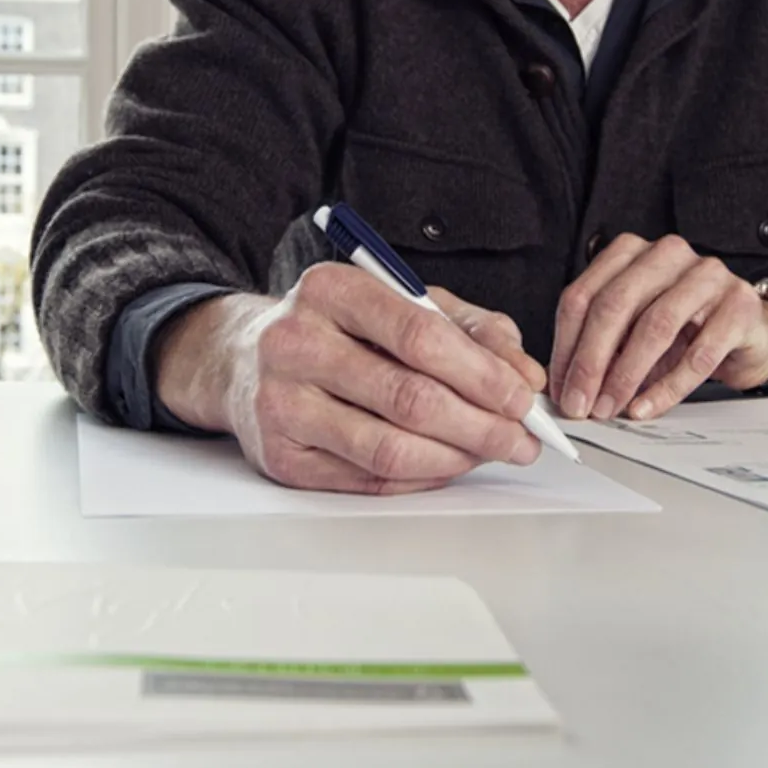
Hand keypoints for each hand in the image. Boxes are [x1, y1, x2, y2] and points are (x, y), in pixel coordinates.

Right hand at [154, 266, 546, 493]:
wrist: (244, 360)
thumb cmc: (336, 330)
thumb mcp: (400, 303)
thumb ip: (469, 329)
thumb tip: (523, 374)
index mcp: (330, 289)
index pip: (419, 334)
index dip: (482, 373)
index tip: (522, 397)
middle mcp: (296, 342)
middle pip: (409, 397)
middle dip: (480, 425)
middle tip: (521, 438)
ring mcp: (281, 403)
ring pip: (389, 447)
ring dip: (456, 457)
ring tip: (490, 453)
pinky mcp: (280, 456)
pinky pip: (368, 478)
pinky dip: (421, 477)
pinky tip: (446, 464)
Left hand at [548, 234, 767, 422]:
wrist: (751, 332)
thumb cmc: (686, 329)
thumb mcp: (634, 332)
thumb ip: (601, 348)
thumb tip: (564, 387)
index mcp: (631, 253)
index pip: (582, 296)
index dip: (565, 346)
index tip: (559, 388)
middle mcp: (667, 255)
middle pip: (614, 306)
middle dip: (590, 361)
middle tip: (579, 403)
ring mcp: (707, 275)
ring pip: (654, 325)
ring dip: (626, 375)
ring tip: (610, 407)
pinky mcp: (740, 305)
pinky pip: (698, 353)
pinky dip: (667, 387)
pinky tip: (647, 406)